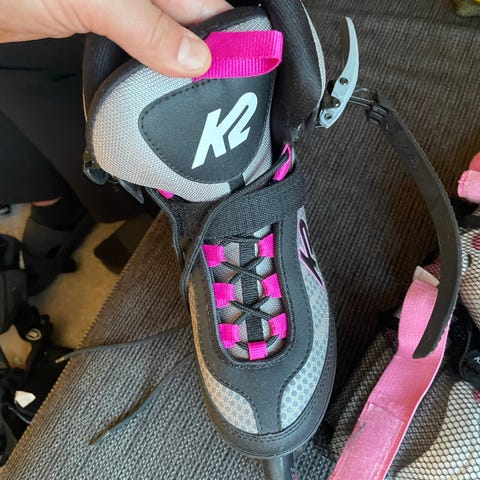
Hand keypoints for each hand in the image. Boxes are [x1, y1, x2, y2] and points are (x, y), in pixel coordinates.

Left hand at [0, 0, 231, 76]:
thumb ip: (146, 24)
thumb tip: (195, 58)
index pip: (200, 1)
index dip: (224, 31)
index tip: (243, 66)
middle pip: (186, 21)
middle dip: (205, 54)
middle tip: (225, 91)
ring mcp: (120, 8)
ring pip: (163, 38)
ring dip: (180, 67)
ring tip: (201, 95)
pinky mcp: (102, 27)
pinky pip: (139, 49)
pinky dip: (153, 70)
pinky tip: (163, 86)